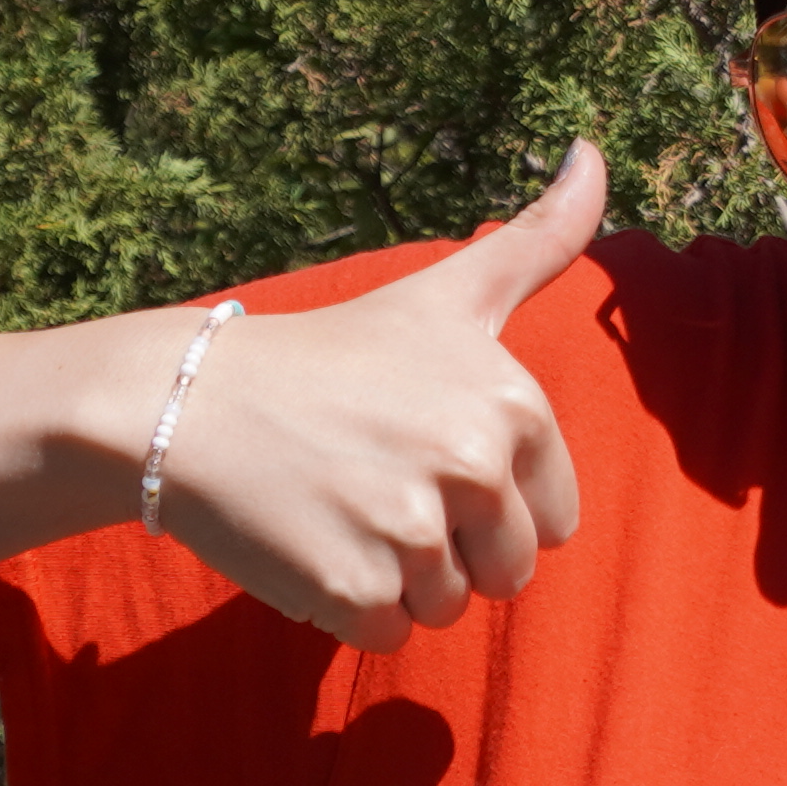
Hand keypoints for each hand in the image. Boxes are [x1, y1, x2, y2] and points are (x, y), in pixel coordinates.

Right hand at [142, 142, 601, 646]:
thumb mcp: (450, 293)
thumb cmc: (333, 353)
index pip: (553, 520)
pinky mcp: (353, 590)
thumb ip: (540, 238)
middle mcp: (474, 467)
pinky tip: (310, 541)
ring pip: (447, 609)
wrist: (192, 400)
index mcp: (513, 407)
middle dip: (452, 549)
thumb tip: (594, 149)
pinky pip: (387, 637)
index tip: (424, 453)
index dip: (490, 501)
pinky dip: (347, 608)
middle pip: (508, 573)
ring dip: (398, 581)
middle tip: (379, 485)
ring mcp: (413, 533)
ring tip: (342, 509)